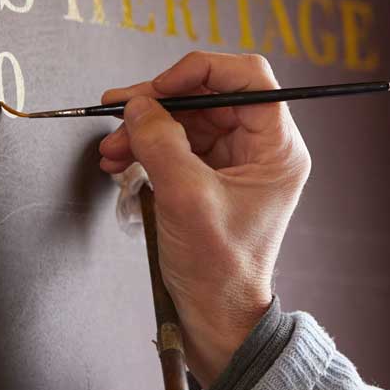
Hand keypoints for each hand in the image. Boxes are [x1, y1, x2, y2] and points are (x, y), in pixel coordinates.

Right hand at [98, 52, 311, 385]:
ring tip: (112, 147)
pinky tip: (119, 160)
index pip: (249, 78)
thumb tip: (138, 104)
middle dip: (160, 103)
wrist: (216, 318)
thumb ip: (162, 143)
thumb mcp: (186, 199)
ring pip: (187, 119)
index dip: (202, 71)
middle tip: (118, 110)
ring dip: (145, 127)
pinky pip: (176, 144)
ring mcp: (234, 163)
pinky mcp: (209, 178)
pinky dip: (146, 147)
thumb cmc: (219, 269)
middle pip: (209, 96)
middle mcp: (260, 149)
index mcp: (277, 149)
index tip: (160, 87)